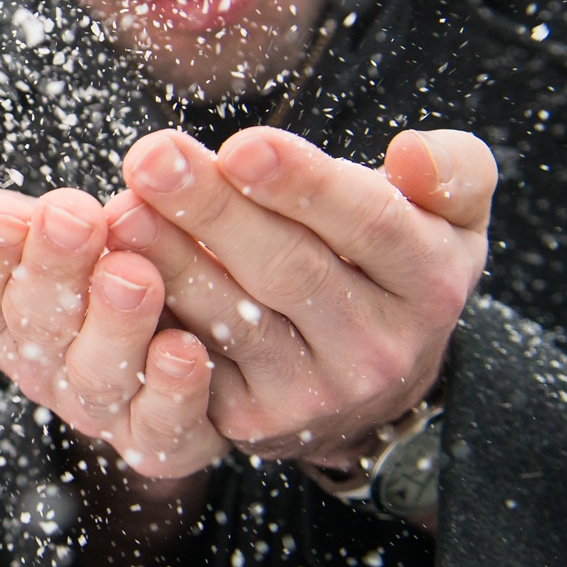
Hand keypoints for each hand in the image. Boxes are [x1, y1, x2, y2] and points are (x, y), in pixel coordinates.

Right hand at [0, 166, 226, 475]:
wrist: (178, 344)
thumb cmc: (89, 281)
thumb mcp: (34, 240)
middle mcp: (41, 367)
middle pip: (35, 324)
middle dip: (52, 269)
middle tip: (73, 217)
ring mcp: (98, 407)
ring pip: (97, 373)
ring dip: (114, 324)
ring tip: (133, 273)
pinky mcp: (161, 436)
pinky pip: (161, 421)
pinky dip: (172, 388)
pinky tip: (185, 348)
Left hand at [106, 126, 493, 463]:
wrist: (377, 379)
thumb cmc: (391, 262)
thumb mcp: (446, 214)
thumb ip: (450, 171)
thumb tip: (411, 153)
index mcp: (429, 280)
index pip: (368, 224)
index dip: (303, 185)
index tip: (242, 145)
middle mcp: (379, 347)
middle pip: (289, 268)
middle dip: (213, 209)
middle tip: (149, 158)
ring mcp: (317, 393)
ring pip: (238, 320)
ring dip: (173, 264)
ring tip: (123, 211)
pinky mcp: (256, 421)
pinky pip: (199, 365)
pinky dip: (155, 319)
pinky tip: (116, 275)